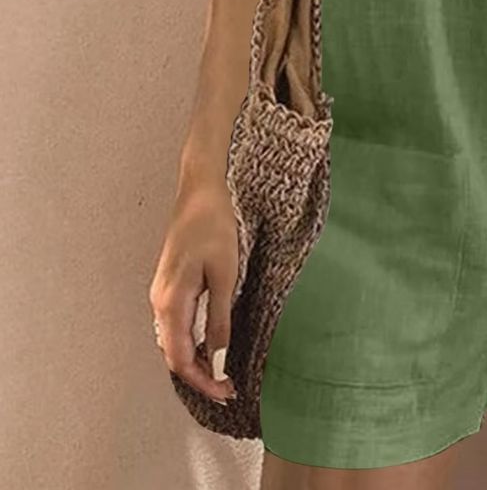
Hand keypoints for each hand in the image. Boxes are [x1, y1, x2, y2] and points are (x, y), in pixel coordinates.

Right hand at [148, 175, 239, 404]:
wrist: (201, 191)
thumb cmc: (216, 227)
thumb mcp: (225, 275)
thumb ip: (220, 319)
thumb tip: (220, 361)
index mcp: (170, 302)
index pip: (181, 358)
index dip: (203, 381)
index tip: (227, 393)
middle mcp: (159, 302)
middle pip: (174, 354)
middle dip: (200, 376)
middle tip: (229, 389)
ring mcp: (161, 293)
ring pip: (173, 341)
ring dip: (196, 360)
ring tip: (223, 372)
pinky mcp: (168, 284)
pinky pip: (175, 325)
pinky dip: (192, 342)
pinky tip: (211, 344)